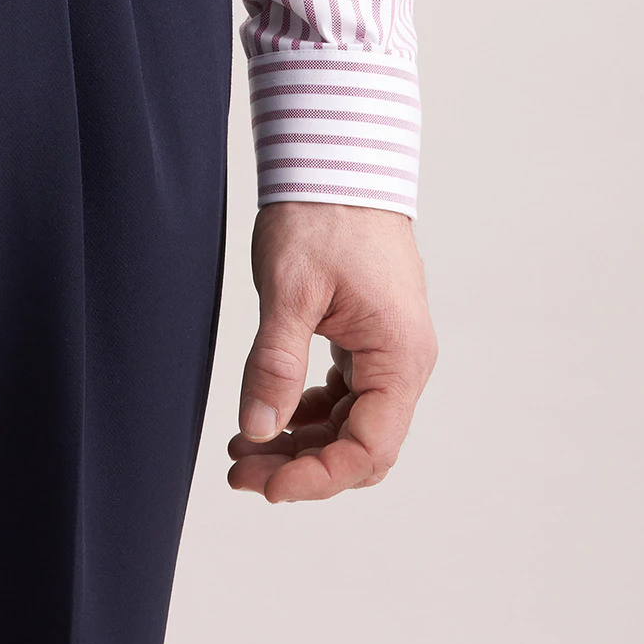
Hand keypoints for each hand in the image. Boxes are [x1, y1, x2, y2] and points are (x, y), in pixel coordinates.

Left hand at [227, 201, 436, 501]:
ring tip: (242, 450)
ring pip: (350, 424)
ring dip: (299, 442)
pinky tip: (267, 414)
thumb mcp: (290, 289)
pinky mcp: (367, 337)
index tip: (266, 486)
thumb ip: (275, 364)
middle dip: (302, 466)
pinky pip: (344, 395)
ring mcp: (387, 350)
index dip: (317, 477)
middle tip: (240, 474)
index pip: (368, 449)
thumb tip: (258, 431)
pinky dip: (307, 411)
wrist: (336, 158)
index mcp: (399, 357)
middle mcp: (403, 362)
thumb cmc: (321, 215)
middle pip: (360, 445)